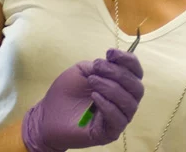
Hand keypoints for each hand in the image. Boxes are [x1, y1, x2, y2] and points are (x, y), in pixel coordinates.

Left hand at [22, 49, 143, 151]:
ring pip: (130, 103)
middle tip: (97, 69)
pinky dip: (108, 105)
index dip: (127, 60)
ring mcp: (118, 117)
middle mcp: (123, 100)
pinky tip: (94, 97)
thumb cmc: (66, 92)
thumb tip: (113, 64)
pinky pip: (119, 119)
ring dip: (111, 88)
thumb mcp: (83, 71)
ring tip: (92, 82)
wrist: (48, 115)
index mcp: (120, 84)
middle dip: (118, 73)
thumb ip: (101, 65)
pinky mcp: (110, 132)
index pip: (135, 71)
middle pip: (137, 87)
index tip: (110, 53)